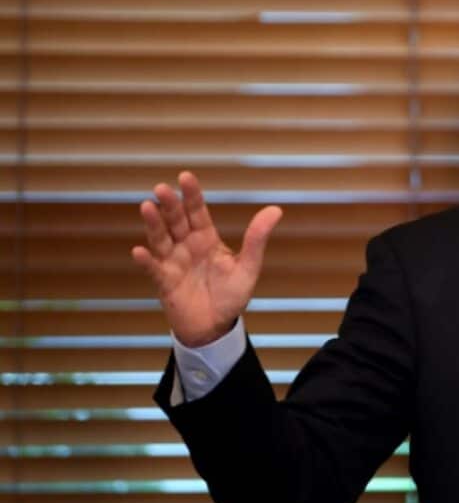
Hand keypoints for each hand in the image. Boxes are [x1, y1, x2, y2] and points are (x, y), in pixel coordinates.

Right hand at [131, 171, 282, 346]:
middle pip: (176, 221)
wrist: (216, 326)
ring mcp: (173, 262)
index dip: (192, 195)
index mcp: (207, 239)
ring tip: (147, 206)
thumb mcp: (248, 266)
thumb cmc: (231, 295)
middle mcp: (187, 246)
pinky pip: (154, 270)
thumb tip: (275, 210)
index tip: (185, 176)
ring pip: (161, 239)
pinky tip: (140, 251)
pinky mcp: (164, 282)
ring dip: (153, 224)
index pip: (198, 212)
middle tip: (161, 188)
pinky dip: (146, 261)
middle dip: (170, 205)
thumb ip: (257, 239)